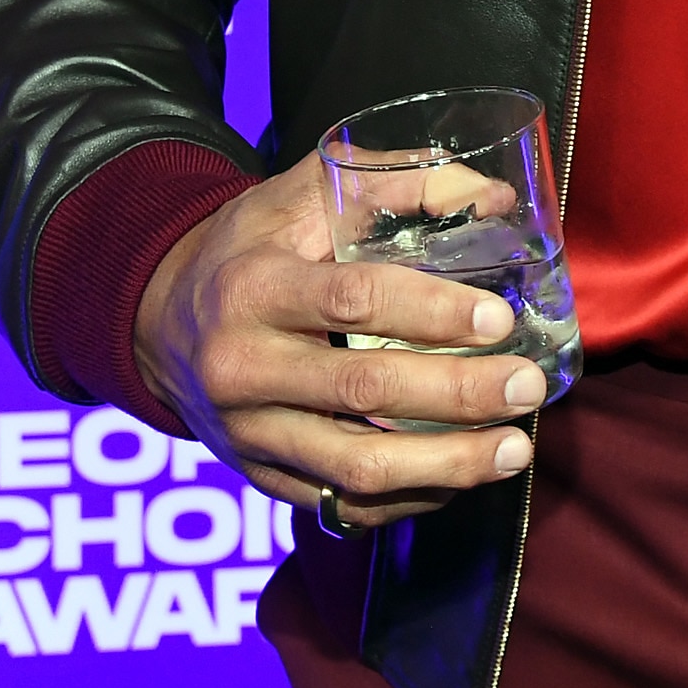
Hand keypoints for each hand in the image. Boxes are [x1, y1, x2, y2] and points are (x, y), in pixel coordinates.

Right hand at [133, 154, 545, 531]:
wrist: (159, 320)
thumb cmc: (249, 247)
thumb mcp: (303, 195)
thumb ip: (396, 183)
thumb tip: (493, 194)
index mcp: (252, 287)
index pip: (351, 301)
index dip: (431, 312)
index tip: (498, 320)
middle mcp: (243, 368)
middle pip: (364, 393)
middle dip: (459, 394)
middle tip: (528, 385)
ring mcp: (249, 434)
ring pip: (357, 468)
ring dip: (448, 465)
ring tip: (514, 448)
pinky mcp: (261, 478)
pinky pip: (343, 504)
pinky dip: (410, 498)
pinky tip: (461, 477)